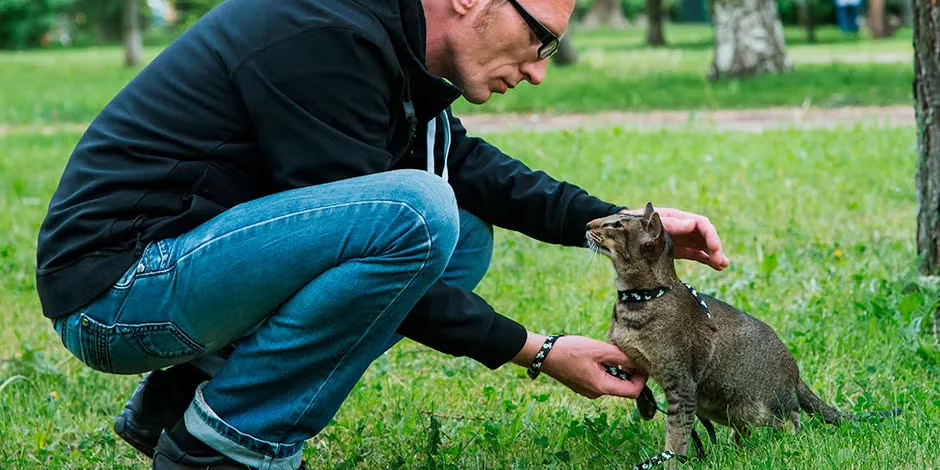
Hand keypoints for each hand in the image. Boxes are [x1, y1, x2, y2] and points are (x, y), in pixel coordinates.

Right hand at [514, 333, 647, 398]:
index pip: (634, 391)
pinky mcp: (583, 385)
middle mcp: (597, 393)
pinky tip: (595, 356)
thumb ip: (621, 357)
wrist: (544, 354)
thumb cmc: (570, 351)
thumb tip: (638, 363)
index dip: (642, 378)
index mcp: (602, 387)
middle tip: (622, 353)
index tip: (641, 363)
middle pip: (624, 386)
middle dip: (628, 370)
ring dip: (615, 368)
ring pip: (612, 381)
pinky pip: (601, 379)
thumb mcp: (600, 349)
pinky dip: (605, 369)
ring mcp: (589, 390)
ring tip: (605, 352)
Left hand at [620, 207, 728, 269]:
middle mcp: (682, 226)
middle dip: (715, 247)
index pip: (700, 223)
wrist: (620, 232)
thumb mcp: (650, 223)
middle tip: (721, 262)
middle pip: (705, 234)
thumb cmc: (634, 224)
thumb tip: (691, 223)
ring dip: (714, 254)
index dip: (710, 235)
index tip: (715, 248)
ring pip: (703, 245)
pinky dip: (706, 259)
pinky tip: (716, 266)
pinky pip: (696, 253)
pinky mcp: (678, 248)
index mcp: (676, 217)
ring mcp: (681, 237)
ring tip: (723, 265)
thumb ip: (671, 224)